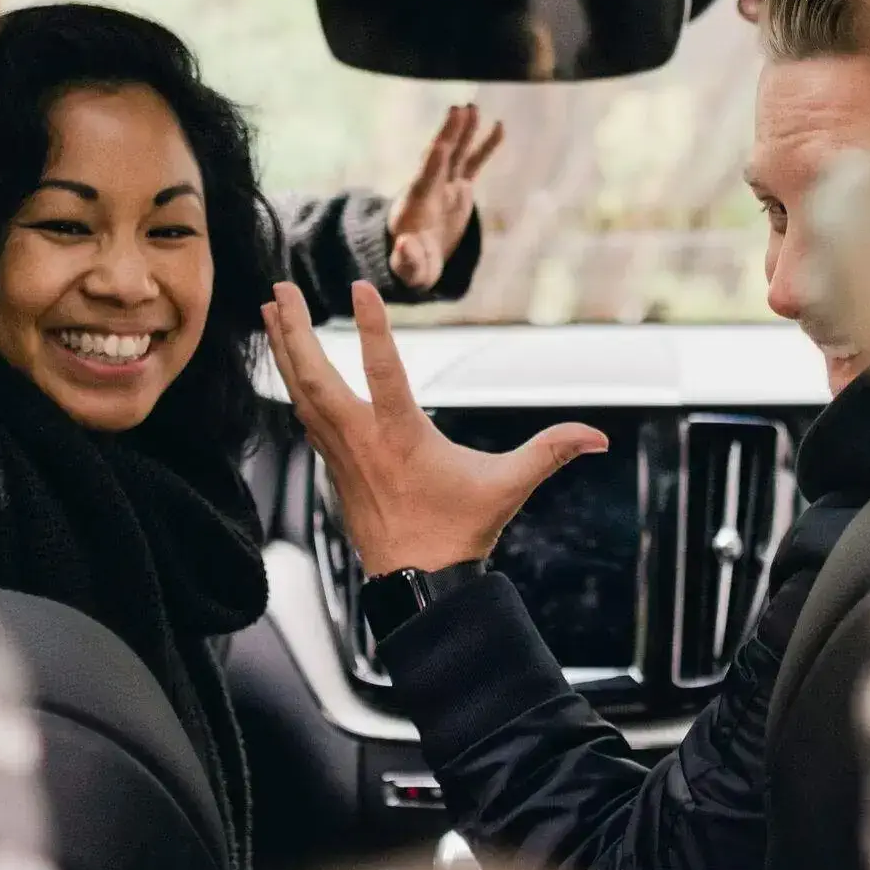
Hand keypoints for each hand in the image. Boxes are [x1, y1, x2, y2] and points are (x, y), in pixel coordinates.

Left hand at [261, 280, 605, 575]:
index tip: (359, 286)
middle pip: (315, 375)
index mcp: (401, 437)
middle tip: (279, 287)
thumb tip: (599, 437)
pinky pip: (303, 413)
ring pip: (300, 391)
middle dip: (295, 329)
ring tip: (270, 308)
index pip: (383, 370)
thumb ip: (550, 452)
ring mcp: (340, 452)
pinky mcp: (332, 465)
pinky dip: (292, 381)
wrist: (416, 583)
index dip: (372, 326)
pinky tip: (287, 362)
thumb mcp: (508, 488)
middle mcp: (361, 439)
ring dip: (284, 348)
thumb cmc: (459, 532)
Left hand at [387, 102, 503, 290]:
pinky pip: (473, 162)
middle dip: (448, 135)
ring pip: (456, 153)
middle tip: (457, 110)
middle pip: (440, 157)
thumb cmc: (411, 266)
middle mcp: (429, 188)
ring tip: (472, 108)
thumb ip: (407, 259)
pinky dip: (484, 145)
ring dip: (463, 131)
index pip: (425, 179)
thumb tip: (405, 245)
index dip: (434, 163)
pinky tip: (499, 126)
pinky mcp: (459, 188)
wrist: (416, 258)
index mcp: (415, 205)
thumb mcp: (409, 269)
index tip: (442, 144)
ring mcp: (444, 185)